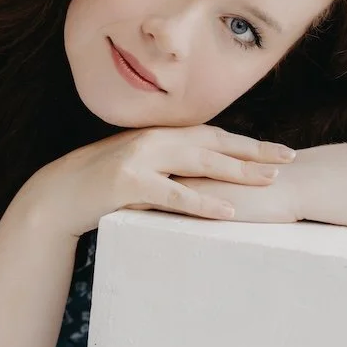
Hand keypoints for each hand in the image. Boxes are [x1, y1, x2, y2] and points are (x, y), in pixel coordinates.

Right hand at [24, 125, 297, 237]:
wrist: (58, 194)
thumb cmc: (100, 184)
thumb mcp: (138, 167)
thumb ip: (168, 165)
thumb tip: (203, 173)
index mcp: (159, 135)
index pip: (212, 135)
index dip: (247, 142)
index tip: (278, 150)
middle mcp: (154, 140)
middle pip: (214, 144)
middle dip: (253, 152)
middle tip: (288, 159)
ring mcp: (140, 158)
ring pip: (199, 163)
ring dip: (237, 171)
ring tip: (268, 180)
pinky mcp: (129, 182)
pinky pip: (174, 194)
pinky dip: (202, 202)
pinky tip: (227, 211)